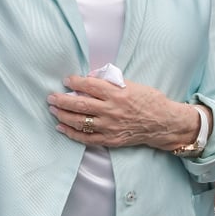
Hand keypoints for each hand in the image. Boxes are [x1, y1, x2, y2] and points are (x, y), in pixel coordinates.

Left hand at [47, 74, 205, 150]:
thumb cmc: (149, 101)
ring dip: (63, 115)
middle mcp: (111, 110)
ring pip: (80, 121)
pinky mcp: (110, 139)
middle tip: (51, 96)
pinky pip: (86, 138)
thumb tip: (90, 76)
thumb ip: (111, 81)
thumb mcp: (132, 84)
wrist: (163, 123)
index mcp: (117, 93)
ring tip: (53, 110)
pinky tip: (61, 127)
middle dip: (62, 99)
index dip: (75, 81)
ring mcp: (110, 126)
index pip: (89, 85)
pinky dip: (71, 133)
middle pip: (80, 103)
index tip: (66, 80)